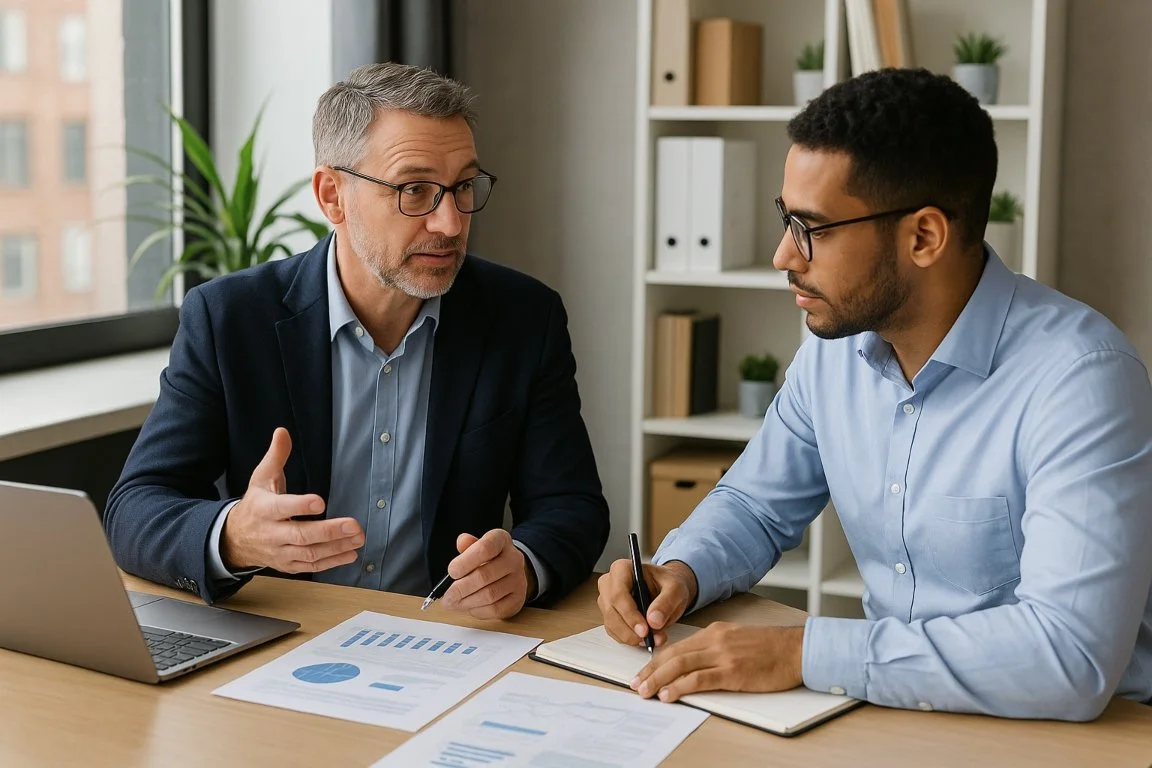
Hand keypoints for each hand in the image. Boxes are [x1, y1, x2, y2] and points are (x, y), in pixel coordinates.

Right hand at [221, 427, 363, 572]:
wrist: (234, 539)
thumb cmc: (255, 503)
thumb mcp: (261, 477)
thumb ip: (276, 456)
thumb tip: (282, 431)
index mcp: (263, 509)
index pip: (281, 508)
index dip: (300, 505)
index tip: (320, 501)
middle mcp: (271, 533)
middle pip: (300, 535)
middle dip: (328, 531)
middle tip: (353, 526)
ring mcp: (280, 552)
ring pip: (308, 553)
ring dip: (335, 548)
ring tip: (358, 538)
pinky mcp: (287, 565)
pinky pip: (310, 566)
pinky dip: (331, 562)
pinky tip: (350, 554)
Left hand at [441, 529, 531, 619]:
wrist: (511, 572)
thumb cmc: (489, 559)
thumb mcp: (477, 546)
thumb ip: (468, 545)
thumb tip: (462, 541)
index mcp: (501, 541)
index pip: (485, 548)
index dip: (465, 562)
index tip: (452, 572)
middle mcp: (514, 559)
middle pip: (484, 576)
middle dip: (461, 588)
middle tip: (448, 596)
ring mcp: (518, 580)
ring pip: (489, 595)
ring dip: (467, 602)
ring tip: (454, 602)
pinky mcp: (517, 599)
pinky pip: (495, 609)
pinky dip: (478, 610)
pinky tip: (470, 606)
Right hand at [597, 559, 697, 648]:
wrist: (667, 590)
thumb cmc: (667, 584)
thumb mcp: (675, 589)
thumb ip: (666, 602)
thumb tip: (654, 620)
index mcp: (622, 569)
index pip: (618, 594)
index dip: (630, 614)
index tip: (645, 630)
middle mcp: (609, 583)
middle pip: (612, 611)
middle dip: (631, 630)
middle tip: (651, 639)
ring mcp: (606, 600)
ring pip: (611, 624)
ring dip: (632, 637)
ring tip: (654, 638)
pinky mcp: (609, 615)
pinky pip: (614, 632)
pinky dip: (629, 639)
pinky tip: (645, 638)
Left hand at [630, 623, 804, 701]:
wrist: (797, 649)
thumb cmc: (772, 648)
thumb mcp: (738, 640)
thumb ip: (716, 648)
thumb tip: (694, 664)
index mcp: (714, 632)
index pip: (677, 646)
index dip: (656, 660)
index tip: (643, 671)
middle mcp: (715, 640)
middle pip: (674, 655)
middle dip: (650, 670)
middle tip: (635, 684)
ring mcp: (723, 655)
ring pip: (681, 666)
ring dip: (658, 679)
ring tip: (644, 691)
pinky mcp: (733, 672)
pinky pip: (699, 679)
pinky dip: (680, 687)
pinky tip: (668, 694)